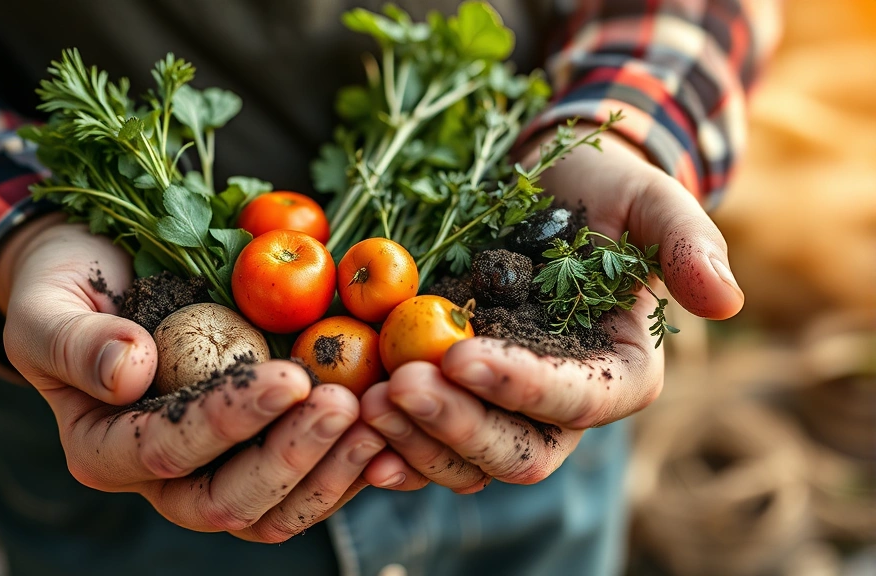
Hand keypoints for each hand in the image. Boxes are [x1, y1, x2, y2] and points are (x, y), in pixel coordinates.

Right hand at [0, 216, 415, 541]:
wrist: (101, 276)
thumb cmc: (62, 289)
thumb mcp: (47, 308)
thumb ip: (77, 344)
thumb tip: (128, 372)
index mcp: (105, 450)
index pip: (168, 453)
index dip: (229, 423)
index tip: (288, 378)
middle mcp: (162, 475)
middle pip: (231, 503)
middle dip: (292, 458)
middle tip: (344, 405)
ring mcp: (215, 466)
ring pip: (276, 508)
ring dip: (332, 470)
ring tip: (378, 420)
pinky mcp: (257, 447)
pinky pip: (308, 480)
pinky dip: (350, 463)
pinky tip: (388, 429)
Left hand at [361, 129, 744, 490]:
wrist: (546, 189)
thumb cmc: (605, 191)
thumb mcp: (651, 200)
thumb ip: (688, 244)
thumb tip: (726, 301)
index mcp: (618, 374)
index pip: (576, 402)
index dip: (522, 387)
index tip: (464, 354)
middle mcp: (561, 407)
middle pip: (517, 453)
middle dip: (457, 426)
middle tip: (400, 385)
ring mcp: (504, 409)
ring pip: (465, 461)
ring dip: (414, 441)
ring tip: (364, 402)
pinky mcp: (456, 398)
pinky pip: (425, 443)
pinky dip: (390, 445)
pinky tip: (352, 427)